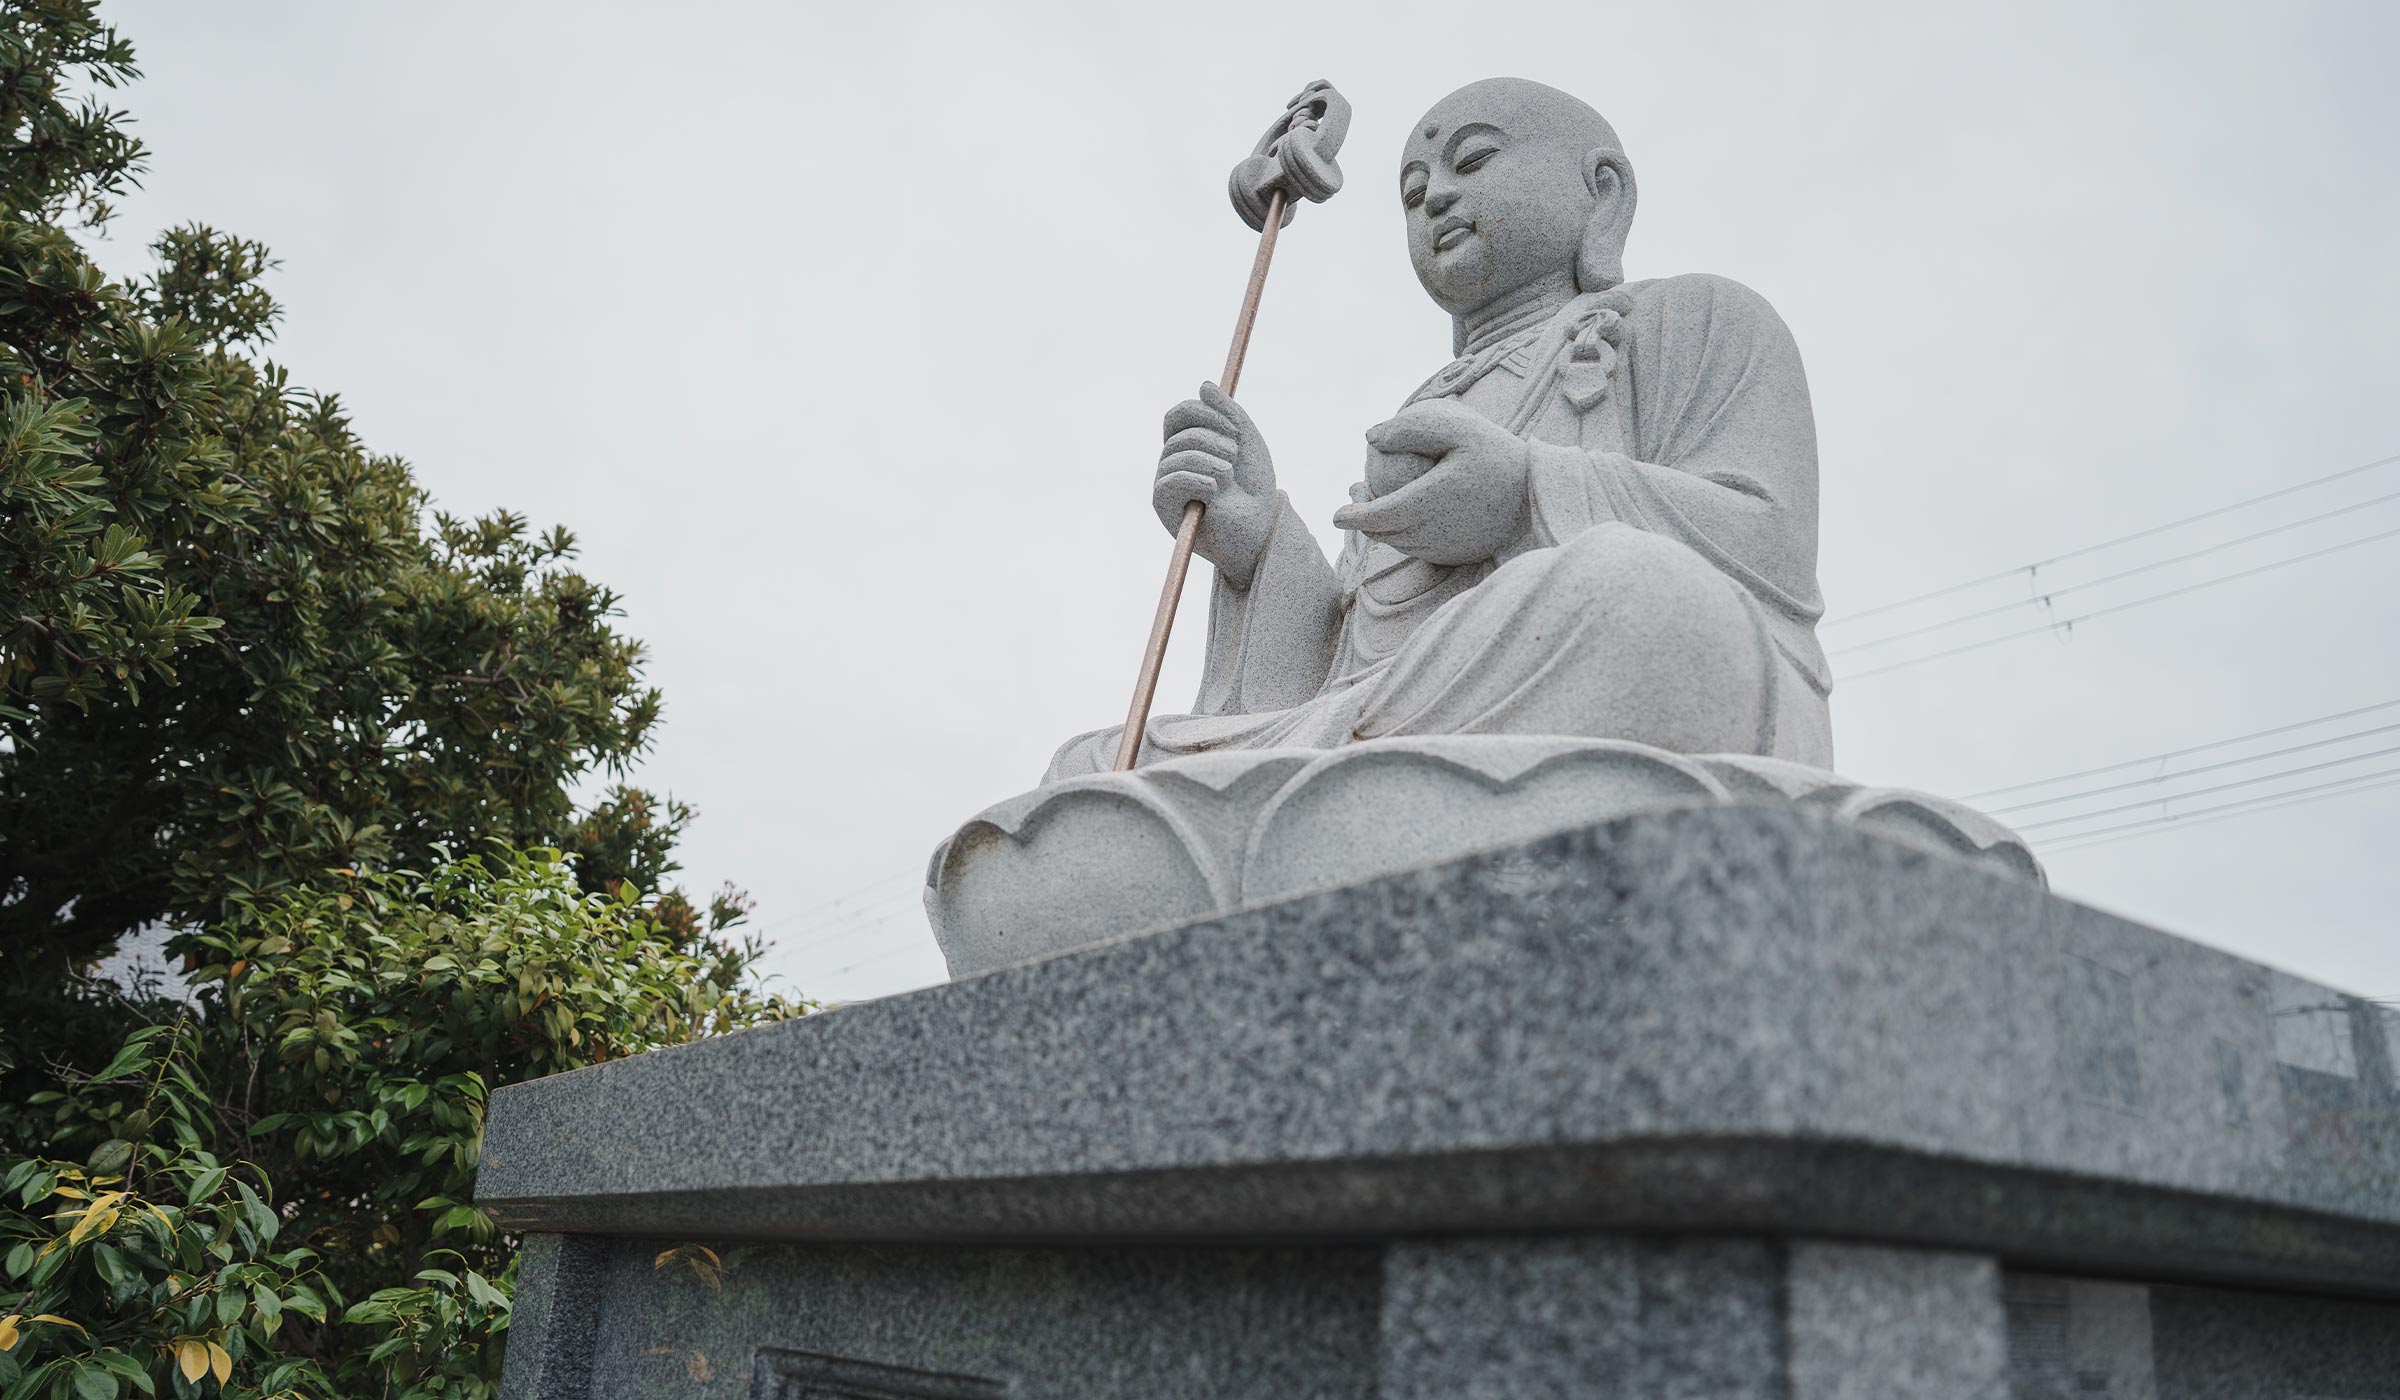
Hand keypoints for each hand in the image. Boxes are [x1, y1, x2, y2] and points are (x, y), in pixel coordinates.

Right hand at [1156, 381, 1277, 586]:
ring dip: (1210, 461)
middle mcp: (1173, 460)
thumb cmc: (1253, 486)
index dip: (1204, 413)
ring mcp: (1166, 482)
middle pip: (1179, 431)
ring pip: (1175, 453)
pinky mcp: (1163, 505)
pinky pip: (1169, 479)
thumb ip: (1227, 411)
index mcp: (1189, 443)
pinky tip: (1215, 491)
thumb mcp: (1246, 440)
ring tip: (1228, 477)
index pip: (1179, 414)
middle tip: (1235, 456)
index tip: (1234, 427)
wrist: (1259, 525)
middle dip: (1213, 438)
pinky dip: (1197, 480)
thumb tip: (1203, 384)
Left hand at [1333, 401, 1529, 565]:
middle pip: (1385, 535)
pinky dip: (1407, 537)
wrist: (1540, 492)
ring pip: (1402, 545)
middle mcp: (1433, 534)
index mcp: (1427, 505)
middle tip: (1352, 502)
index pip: (1376, 518)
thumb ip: (1411, 428)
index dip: (1352, 517)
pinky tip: (1406, 517)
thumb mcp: (1457, 426)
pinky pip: (1423, 550)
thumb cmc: (1498, 454)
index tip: (1336, 512)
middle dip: (1363, 523)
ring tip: (1375, 507)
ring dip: (1383, 531)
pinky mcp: (1461, 555)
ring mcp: (1447, 549)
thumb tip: (1370, 436)